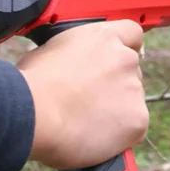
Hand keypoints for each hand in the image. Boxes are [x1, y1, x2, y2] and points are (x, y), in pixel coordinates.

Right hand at [16, 20, 147, 169]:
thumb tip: (68, 66)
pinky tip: (94, 136)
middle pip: (131, 71)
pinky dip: (119, 135)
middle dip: (115, 84)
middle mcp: (125, 58)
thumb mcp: (49, 51)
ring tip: (85, 122)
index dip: (125, 48)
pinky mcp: (138, 119)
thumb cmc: (32, 84)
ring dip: (116, 111)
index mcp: (103, 37)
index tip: (114, 62)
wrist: (35, 114)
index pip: (132, 34)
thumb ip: (71, 54)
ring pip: (132, 101)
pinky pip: (133, 128)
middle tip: (90, 100)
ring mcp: (134, 89)